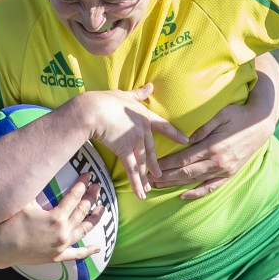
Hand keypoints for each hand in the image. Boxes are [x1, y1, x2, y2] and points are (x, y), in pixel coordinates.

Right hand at [0, 174, 101, 267]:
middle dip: (91, 196)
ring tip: (102, 208)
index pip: (75, 196)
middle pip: (82, 211)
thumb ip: (36, 186)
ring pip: (83, 230)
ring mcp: (60, 246)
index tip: (88, 173)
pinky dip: (88, 251)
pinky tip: (97, 247)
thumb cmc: (7, 222)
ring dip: (94, 218)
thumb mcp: (23, 200)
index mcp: (56, 218)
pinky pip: (75, 255)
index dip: (82, 183)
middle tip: (97, 186)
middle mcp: (62, 232)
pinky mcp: (55, 256)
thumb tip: (42, 165)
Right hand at [82, 84, 187, 199]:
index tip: (186, 140)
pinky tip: (141, 194)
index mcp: (144, 116)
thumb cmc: (105, 101)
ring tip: (149, 188)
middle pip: (151, 150)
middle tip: (160, 175)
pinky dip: (136, 183)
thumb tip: (151, 85)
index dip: (175, 134)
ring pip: (143, 162)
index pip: (164, 126)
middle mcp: (143, 130)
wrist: (93, 111)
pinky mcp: (125, 150)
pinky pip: (132, 170)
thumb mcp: (124, 95)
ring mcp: (135, 141)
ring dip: (145, 177)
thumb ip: (139, 93)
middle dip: (155, 164)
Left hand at [151, 98, 272, 198]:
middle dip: (166, 176)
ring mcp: (225, 170)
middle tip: (148, 178)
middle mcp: (218, 162)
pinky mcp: (230, 174)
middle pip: (186, 173)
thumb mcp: (220, 114)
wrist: (260, 124)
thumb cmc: (238, 115)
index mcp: (213, 146)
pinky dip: (197, 193)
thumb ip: (203, 127)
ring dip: (176, 184)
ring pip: (195, 181)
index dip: (166, 164)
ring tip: (159, 186)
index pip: (183, 159)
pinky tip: (184, 196)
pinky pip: (211, 187)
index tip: (152, 165)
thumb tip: (186, 138)